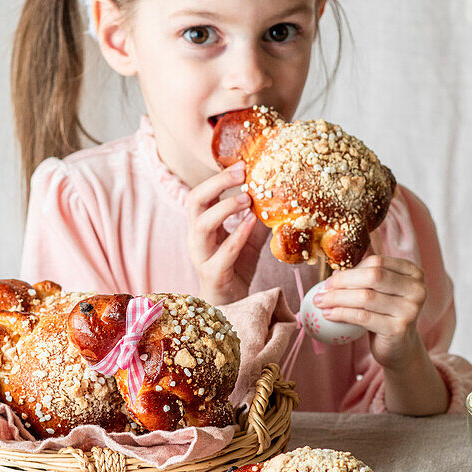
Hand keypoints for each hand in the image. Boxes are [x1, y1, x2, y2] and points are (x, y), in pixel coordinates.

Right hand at [187, 162, 256, 305]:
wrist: (230, 309)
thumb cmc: (236, 270)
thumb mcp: (248, 239)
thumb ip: (257, 218)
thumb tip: (277, 195)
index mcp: (202, 225)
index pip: (201, 193)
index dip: (218, 176)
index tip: (241, 162)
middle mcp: (196, 238)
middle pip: (194, 201)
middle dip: (217, 183)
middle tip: (241, 171)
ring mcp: (201, 256)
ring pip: (202, 225)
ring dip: (225, 207)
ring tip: (247, 198)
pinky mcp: (213, 274)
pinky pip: (223, 252)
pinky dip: (237, 235)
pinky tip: (251, 223)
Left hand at [312, 255, 426, 369]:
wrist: (400, 348)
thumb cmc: (386, 315)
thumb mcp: (379, 293)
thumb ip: (363, 279)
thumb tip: (334, 274)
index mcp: (413, 273)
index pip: (377, 262)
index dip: (351, 269)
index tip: (331, 278)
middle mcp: (417, 289)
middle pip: (373, 276)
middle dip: (343, 281)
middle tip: (323, 289)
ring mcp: (410, 310)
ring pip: (366, 297)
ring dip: (337, 298)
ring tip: (321, 302)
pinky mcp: (399, 329)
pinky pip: (363, 317)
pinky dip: (341, 314)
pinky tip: (328, 314)